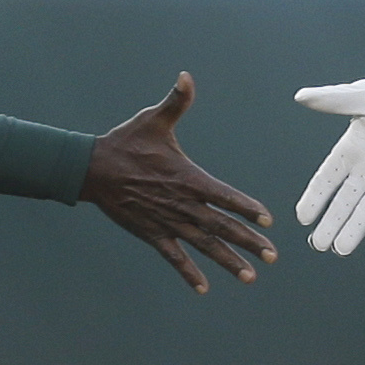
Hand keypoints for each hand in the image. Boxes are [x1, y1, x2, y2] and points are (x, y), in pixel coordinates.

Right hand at [82, 74, 275, 293]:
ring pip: (204, 246)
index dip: (247, 208)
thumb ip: (176, 102)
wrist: (92, 169)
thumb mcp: (153, 120)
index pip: (225, 196)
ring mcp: (167, 222)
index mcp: (188, 178)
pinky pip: (174, 257)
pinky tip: (204, 288)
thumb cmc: (126, 142)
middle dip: (249, 242)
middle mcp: (182, 204)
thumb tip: (186, 76)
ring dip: (228, 261)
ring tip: (250, 276)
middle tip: (272, 256)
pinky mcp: (152, 233)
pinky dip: (189, 273)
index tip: (268, 221)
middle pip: (222, 226)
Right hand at [293, 57, 364, 254]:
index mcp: (350, 151)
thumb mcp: (363, 96)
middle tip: (318, 244)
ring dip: (355, 229)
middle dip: (331, 223)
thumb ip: (333, 100)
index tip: (303, 218)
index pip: (326, 180)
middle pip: (344, 202)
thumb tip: (301, 96)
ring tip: (340, 249)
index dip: (314, 198)